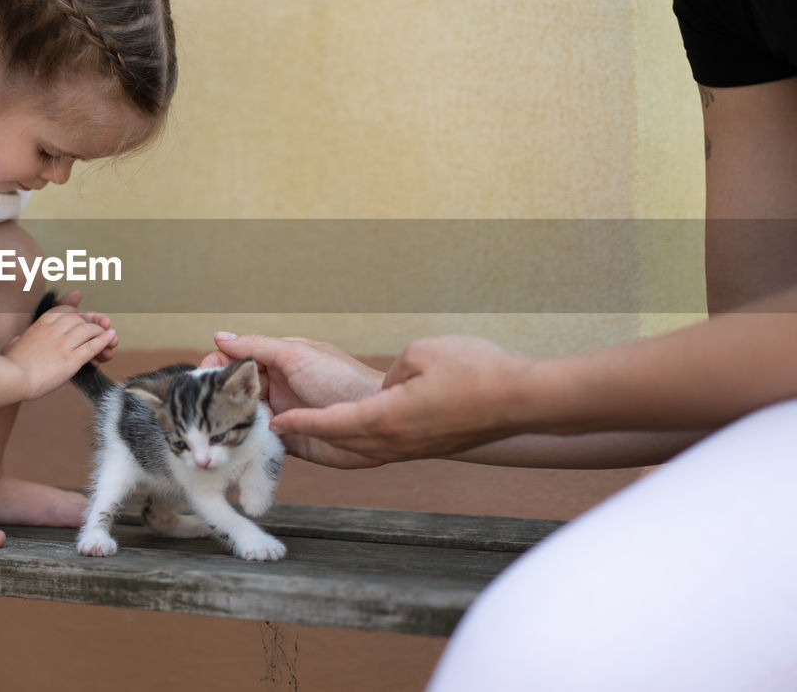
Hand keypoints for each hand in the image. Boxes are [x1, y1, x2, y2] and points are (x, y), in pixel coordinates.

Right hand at [3, 301, 115, 400]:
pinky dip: (104, 342)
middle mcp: (55, 329)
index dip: (79, 314)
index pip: (66, 311)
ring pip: (90, 330)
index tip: (85, 320)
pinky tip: (111, 341)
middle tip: (102, 329)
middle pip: (81, 319)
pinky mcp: (71, 359)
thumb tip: (17, 341)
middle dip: (94, 323)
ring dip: (101, 333)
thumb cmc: (9, 365)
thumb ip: (18, 341)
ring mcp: (63, 344)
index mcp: (42, 323)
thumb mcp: (12, 345)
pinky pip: (92, 346)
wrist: (11, 378)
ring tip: (109, 339)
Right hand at [202, 333, 385, 468]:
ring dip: (225, 423)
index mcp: (278, 361)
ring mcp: (280, 416)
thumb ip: (257, 347)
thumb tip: (220, 336)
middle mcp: (276, 387)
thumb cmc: (343, 380)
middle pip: (233, 391)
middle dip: (214, 399)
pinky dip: (242, 445)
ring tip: (207, 431)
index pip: (236, 361)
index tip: (198, 380)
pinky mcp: (286, 443)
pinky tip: (227, 448)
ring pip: (241, 418)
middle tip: (197, 410)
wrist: (379, 421)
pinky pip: (257, 444)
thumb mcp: (297, 355)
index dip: (215, 368)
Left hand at [269, 335, 538, 465]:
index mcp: (387, 419)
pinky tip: (355, 430)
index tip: (277, 422)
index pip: (332, 423)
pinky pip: (383, 446)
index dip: (302, 421)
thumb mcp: (421, 355)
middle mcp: (396, 441)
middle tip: (282, 426)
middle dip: (307, 435)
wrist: (526, 400)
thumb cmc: (478, 371)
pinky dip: (358, 439)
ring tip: (308, 429)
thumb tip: (388, 387)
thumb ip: (393, 371)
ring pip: (361, 447)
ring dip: (332, 439)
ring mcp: (414, 448)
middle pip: (340, 442)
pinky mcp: (429, 445)